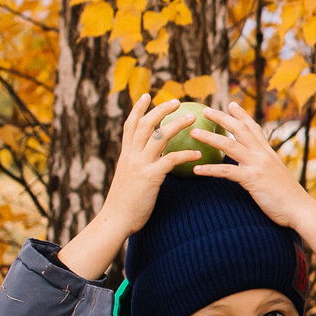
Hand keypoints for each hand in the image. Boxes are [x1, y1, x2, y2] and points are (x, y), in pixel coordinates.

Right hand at [58, 93, 200, 278]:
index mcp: (125, 154)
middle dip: (160, 109)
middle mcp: (131, 155)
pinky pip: (170, 160)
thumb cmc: (126, 202)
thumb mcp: (130, 178)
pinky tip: (199, 154)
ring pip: (159, 137)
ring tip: (192, 117)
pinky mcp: (150, 177)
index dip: (138, 109)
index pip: (130, 125)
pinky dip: (185, 155)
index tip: (147, 95)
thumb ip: (138, 165)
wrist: (115, 220)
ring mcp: (139, 165)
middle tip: (176, 100)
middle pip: (145, 125)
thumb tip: (151, 160)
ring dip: (176, 125)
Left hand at [188, 99, 315, 262]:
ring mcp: (258, 165)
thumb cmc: (288, 197)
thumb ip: (265, 166)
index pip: (254, 128)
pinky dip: (211, 169)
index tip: (231, 104)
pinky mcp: (253, 179)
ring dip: (210, 137)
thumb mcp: (276, 175)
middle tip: (205, 110)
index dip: (242, 115)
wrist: (301, 209)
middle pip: (240, 130)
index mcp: (268, 153)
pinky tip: (197, 169)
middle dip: (222, 118)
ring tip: (193, 132)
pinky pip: (227, 172)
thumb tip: (255, 166)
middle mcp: (263, 155)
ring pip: (230, 145)